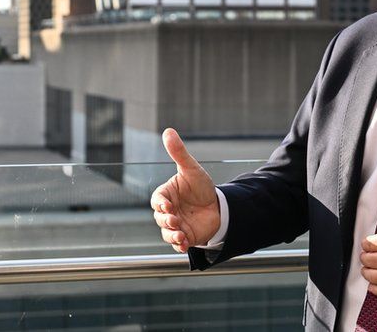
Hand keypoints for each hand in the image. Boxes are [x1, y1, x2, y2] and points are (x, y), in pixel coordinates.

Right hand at [151, 128, 220, 252]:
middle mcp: (168, 211)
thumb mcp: (191, 169)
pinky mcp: (185, 237)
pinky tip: (185, 245)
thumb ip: (178, 153)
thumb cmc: (201, 186)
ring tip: (181, 235)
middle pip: (160, 218)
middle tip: (175, 221)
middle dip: (166, 221)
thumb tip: (168, 131)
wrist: (219, 206)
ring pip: (166, 233)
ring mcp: (175, 226)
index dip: (160, 204)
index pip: (157, 200)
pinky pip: (177, 245)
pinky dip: (179, 246)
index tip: (167, 206)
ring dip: (171, 235)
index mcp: (166, 195)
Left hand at [359, 177, 376, 297]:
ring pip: (367, 274)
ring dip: (370, 270)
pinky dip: (375, 286)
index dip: (370, 242)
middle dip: (368, 255)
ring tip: (376, 267)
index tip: (375, 243)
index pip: (366, 243)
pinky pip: (376, 290)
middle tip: (375, 254)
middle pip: (364, 258)